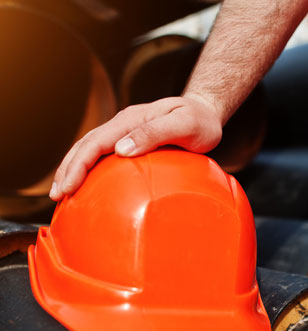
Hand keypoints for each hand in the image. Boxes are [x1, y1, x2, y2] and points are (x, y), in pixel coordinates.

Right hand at [49, 95, 221, 200]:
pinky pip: (104, 153)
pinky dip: (90, 168)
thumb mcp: (184, 124)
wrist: (206, 112)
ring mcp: (126, 131)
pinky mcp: (132, 140)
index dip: (78, 165)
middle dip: (67, 170)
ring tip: (63, 192)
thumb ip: (155, 133)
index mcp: (131, 120)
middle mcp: (124, 124)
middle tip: (57, 196)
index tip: (68, 188)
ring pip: (91, 148)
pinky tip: (88, 183)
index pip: (95, 142)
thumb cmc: (200, 121)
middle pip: (86, 145)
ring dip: (74, 169)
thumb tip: (121, 150)